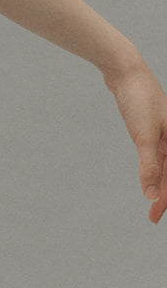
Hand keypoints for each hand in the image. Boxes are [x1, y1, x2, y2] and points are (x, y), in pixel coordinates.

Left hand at [105, 60, 166, 222]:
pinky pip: (158, 154)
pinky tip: (151, 175)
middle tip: (152, 217)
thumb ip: (148, 166)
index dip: (166, 199)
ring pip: (165, 164)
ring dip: (159, 183)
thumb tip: (150, 195)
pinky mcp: (152, 127)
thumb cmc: (138, 98)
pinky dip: (155, 168)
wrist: (125, 70)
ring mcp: (164, 132)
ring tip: (151, 201)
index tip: (155, 217)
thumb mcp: (144, 135)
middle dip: (164, 195)